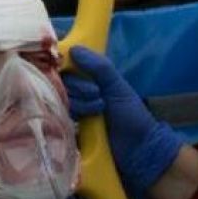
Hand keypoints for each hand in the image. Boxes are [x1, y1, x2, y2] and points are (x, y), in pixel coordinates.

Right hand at [65, 47, 183, 198]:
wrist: (137, 150)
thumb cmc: (131, 115)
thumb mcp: (118, 86)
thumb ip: (99, 67)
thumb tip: (74, 49)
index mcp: (92, 78)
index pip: (68, 63)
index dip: (63, 62)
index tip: (67, 65)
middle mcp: (80, 92)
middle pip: (62, 80)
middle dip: (80, 86)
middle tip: (98, 94)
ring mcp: (74, 110)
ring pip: (61, 97)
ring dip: (81, 103)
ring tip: (99, 111)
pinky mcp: (69, 128)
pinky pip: (59, 116)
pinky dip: (73, 116)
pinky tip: (84, 120)